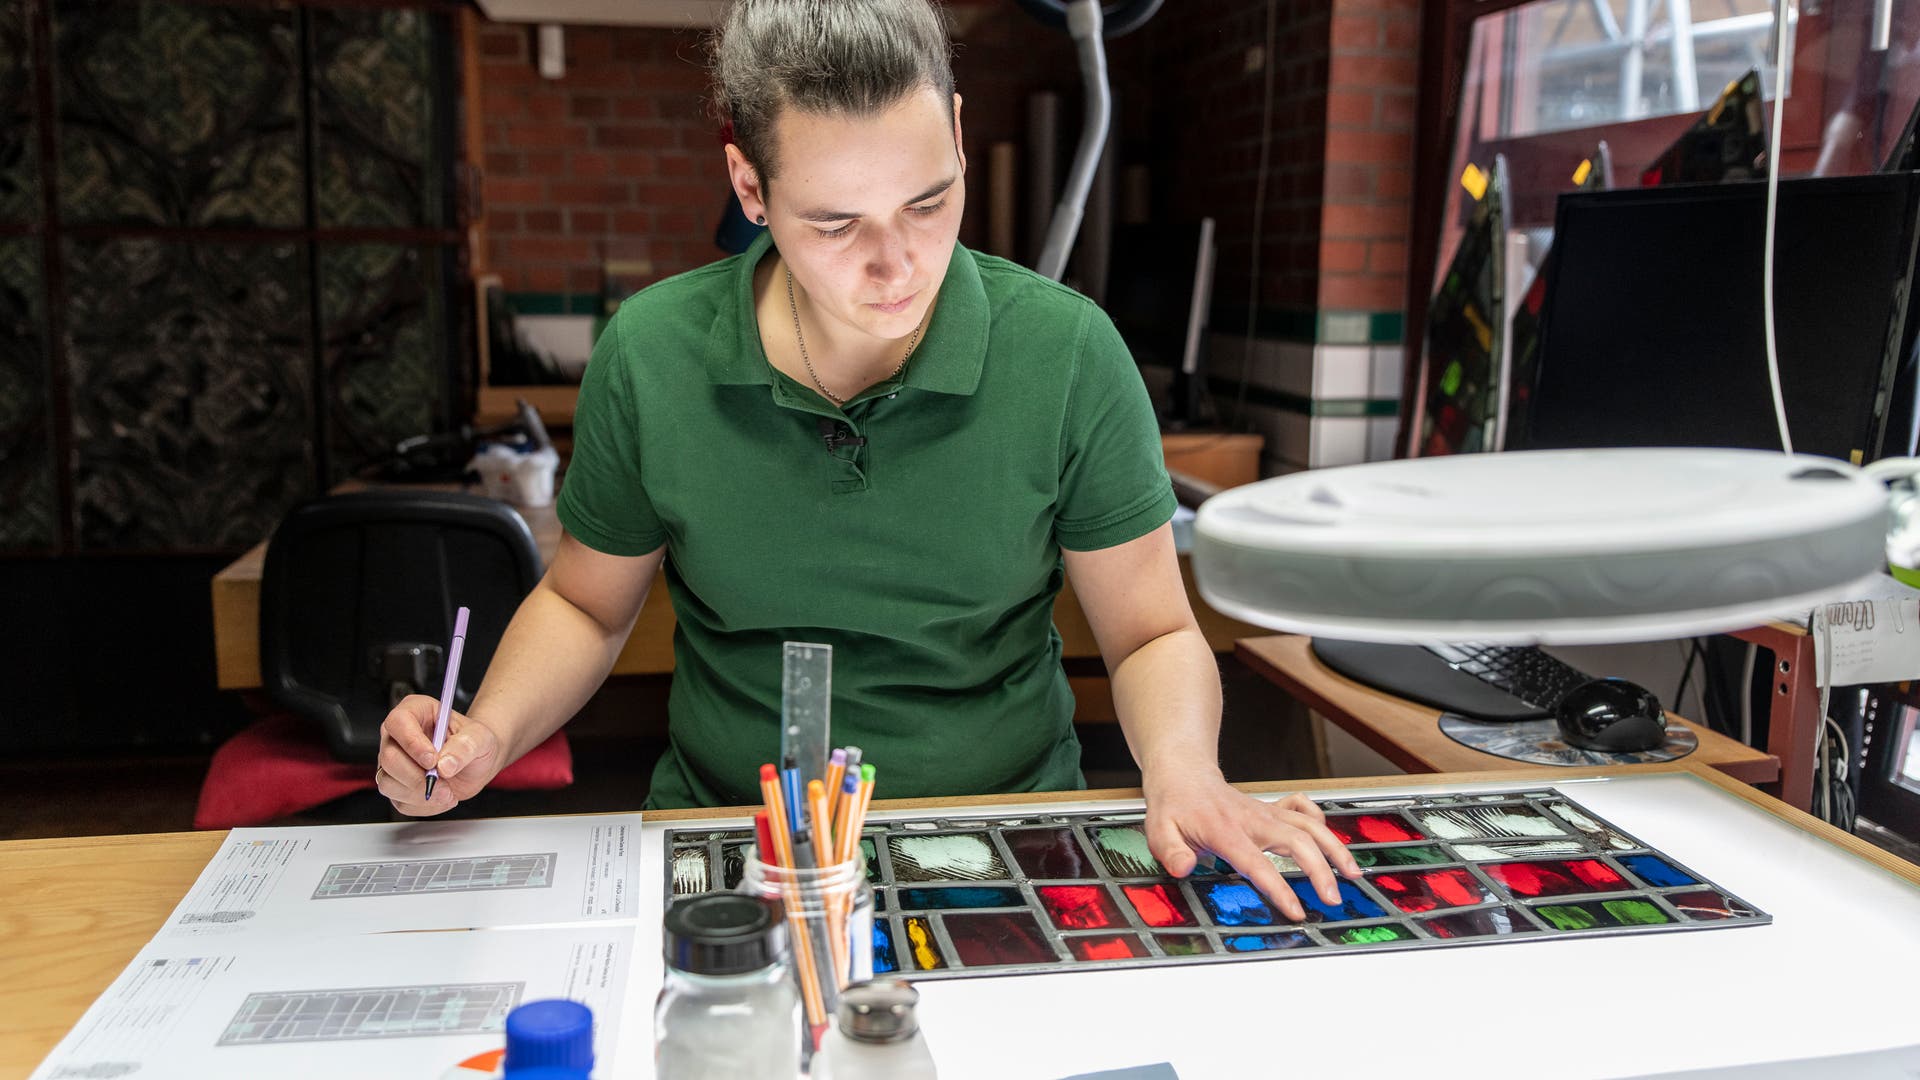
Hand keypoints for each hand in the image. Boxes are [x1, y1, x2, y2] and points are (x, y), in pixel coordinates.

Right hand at [374, 694, 503, 816]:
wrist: (477, 762)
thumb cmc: (475, 742)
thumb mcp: (480, 737)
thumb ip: (465, 746)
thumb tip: (445, 765)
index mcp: (415, 711)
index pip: (398, 722)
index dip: (412, 743)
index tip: (432, 760)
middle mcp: (398, 736)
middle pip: (389, 758)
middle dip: (418, 777)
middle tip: (445, 783)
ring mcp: (393, 762)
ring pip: (388, 783)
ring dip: (420, 794)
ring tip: (447, 792)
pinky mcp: (396, 785)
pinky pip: (399, 801)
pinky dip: (422, 806)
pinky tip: (441, 797)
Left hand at [1142, 765, 1362, 922]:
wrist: (1183, 774)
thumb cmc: (1173, 806)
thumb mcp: (1159, 830)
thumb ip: (1171, 851)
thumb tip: (1183, 868)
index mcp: (1226, 831)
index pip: (1258, 863)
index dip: (1279, 888)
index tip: (1296, 911)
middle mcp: (1253, 820)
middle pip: (1297, 842)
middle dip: (1320, 870)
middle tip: (1333, 899)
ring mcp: (1266, 812)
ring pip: (1309, 825)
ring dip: (1334, 848)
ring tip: (1353, 874)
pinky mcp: (1273, 808)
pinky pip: (1303, 809)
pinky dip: (1321, 822)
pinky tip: (1330, 841)